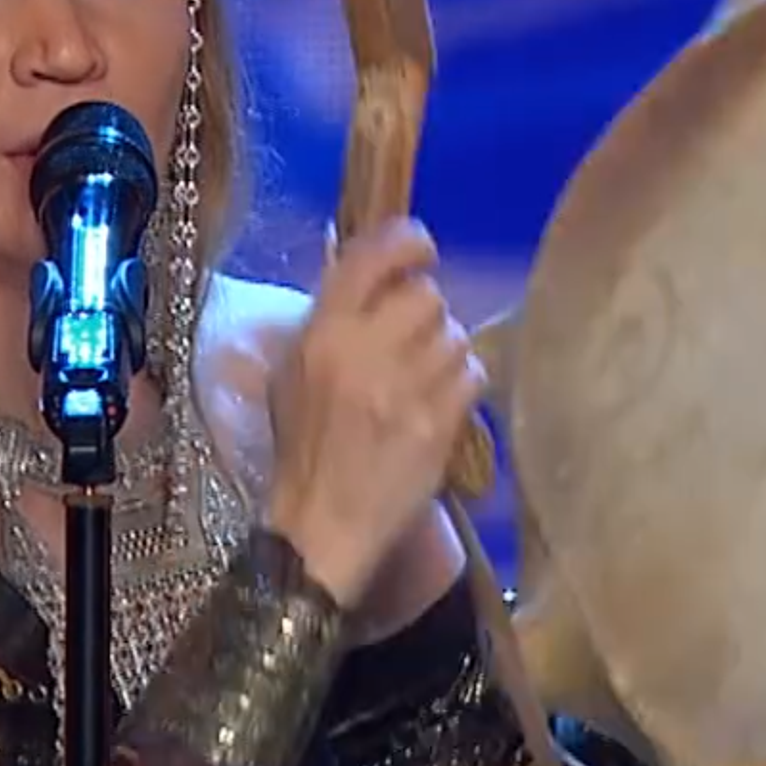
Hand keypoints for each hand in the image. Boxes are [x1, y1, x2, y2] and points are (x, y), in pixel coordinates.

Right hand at [262, 218, 484, 607]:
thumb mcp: (293, 372)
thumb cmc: (303, 446)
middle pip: (427, 295)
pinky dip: (463, 384)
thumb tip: (367, 264)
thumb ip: (329, 317)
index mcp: (322, 333)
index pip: (372, 256)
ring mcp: (405, 388)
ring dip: (446, 350)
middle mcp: (364, 352)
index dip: (406, 240)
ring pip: (455, 335)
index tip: (421, 248)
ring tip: (426, 376)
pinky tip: (442, 401)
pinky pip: (473, 375)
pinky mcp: (439, 424)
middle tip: (414, 337)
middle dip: (426, 313)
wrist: (321, 525)